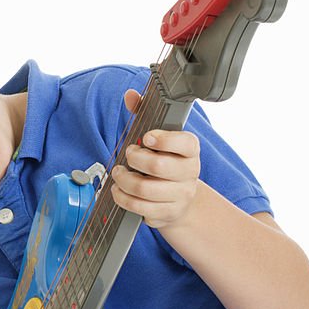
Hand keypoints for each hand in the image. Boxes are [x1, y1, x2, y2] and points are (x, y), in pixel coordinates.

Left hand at [110, 89, 200, 229]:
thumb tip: (130, 95)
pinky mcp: (168, 213)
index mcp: (190, 150)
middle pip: (158, 166)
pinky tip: (119, 191)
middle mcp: (190, 172)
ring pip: (145, 189)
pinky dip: (123, 199)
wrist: (180, 200)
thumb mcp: (157, 138)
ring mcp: (180, 195)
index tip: (146, 138)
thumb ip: (144, 114)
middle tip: (127, 155)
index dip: (163, 139)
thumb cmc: (165, 162)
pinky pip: (140, 208)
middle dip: (135, 159)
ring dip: (124, 181)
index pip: (184, 142)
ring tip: (118, 175)